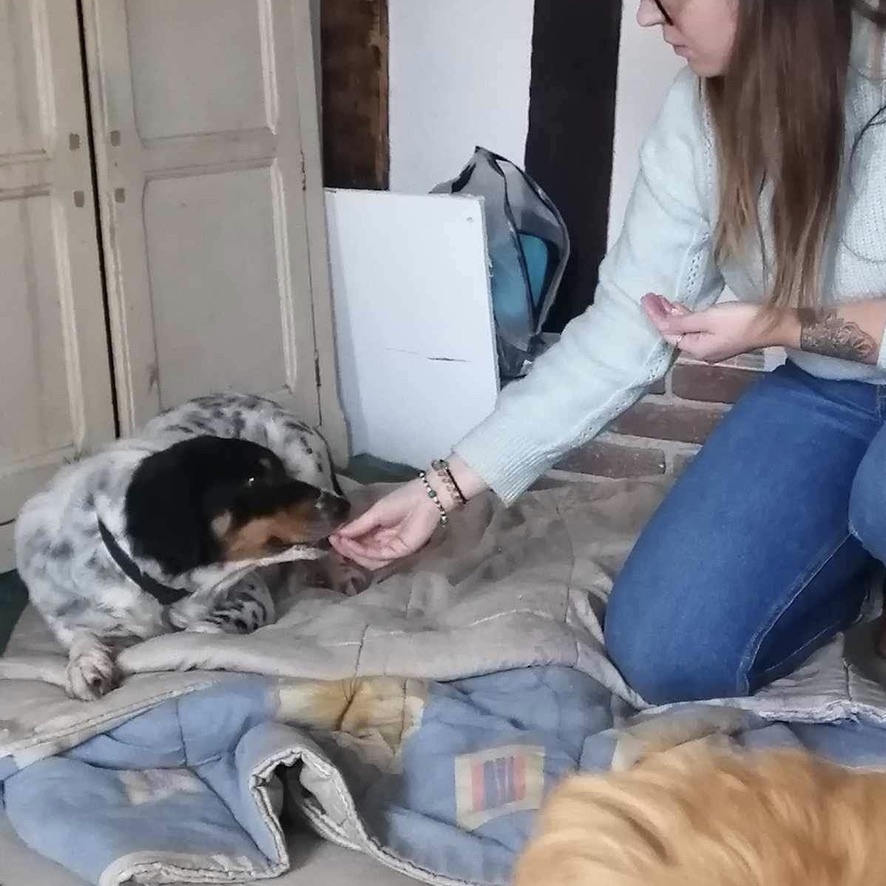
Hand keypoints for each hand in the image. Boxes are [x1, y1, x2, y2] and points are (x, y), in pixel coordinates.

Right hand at [330, 457, 487, 569]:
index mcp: (380, 532)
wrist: (425, 498)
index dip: (346, 542)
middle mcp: (385, 543)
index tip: (331, 537)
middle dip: (347, 549)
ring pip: (369, 558)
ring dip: (353, 552)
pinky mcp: (399, 552)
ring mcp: (393, 548)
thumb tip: (339, 533)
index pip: (361, 543)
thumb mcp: (375, 512)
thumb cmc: (402, 500)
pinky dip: (362, 551)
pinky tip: (351, 544)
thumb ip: (359, 525)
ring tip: (340, 543)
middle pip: (363, 553)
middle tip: (333, 542)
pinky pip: (378, 556)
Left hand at [642, 294, 786, 362]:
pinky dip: (687, 317)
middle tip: (650, 297)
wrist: (775, 324)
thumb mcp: (709, 318)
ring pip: (686, 329)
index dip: (656, 317)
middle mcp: (701, 351)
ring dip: (673, 314)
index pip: (668, 333)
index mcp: (696, 349)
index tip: (646, 300)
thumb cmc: (742, 320)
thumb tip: (663, 324)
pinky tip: (679, 307)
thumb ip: (684, 321)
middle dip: (662, 315)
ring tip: (660, 300)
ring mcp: (711, 345)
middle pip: (675, 332)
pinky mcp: (720, 336)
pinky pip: (697, 327)